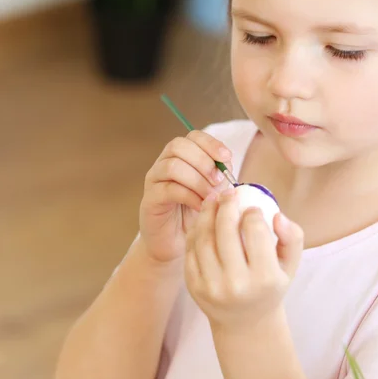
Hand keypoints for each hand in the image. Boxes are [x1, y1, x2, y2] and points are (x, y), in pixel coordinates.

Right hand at [139, 131, 232, 263]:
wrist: (177, 242)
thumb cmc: (197, 213)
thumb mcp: (214, 191)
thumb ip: (221, 176)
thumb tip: (228, 168)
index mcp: (183, 155)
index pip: (194, 136)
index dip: (211, 144)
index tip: (227, 158)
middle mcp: (165, 162)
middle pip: (179, 146)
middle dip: (204, 161)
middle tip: (219, 181)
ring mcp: (155, 179)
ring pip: (173, 166)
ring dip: (197, 180)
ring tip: (211, 197)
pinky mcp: (150, 198)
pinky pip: (168, 189)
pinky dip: (189, 196)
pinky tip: (200, 206)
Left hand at [184, 189, 303, 330]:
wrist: (245, 324)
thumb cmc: (270, 287)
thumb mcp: (290, 265)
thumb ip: (293, 237)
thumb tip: (277, 216)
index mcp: (264, 278)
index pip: (255, 231)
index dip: (252, 212)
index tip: (252, 208)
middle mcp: (236, 284)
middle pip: (225, 231)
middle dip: (226, 205)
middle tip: (229, 193)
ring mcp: (211, 287)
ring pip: (204, 238)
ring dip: (206, 213)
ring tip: (213, 200)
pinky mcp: (194, 287)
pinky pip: (191, 250)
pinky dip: (196, 230)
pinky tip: (203, 220)